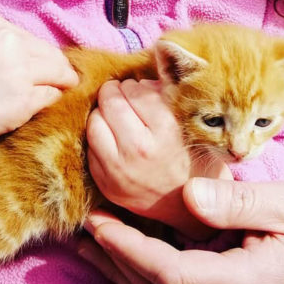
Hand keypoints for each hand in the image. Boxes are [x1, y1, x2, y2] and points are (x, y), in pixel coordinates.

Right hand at [0, 14, 77, 193]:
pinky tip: (27, 112)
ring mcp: (17, 70)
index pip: (37, 41)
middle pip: (54, 56)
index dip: (40, 60)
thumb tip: (50, 59)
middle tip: (50, 89)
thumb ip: (7, 47)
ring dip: (56, 88)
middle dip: (56, 73)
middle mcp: (8, 42)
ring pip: (61, 75)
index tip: (32, 75)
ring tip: (39, 100)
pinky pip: (52, 98)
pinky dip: (46, 105)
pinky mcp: (23, 99)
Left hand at [87, 78, 203, 234]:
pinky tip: (112, 138)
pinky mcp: (106, 184)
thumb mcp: (191, 124)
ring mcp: (119, 170)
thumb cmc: (192, 158)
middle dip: (116, 93)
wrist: (189, 207)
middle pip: (110, 100)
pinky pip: (90, 146)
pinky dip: (98, 137)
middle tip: (123, 97)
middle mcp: (140, 149)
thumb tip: (141, 77)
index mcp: (166, 130)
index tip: (141, 91)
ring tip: (116, 116)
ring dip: (103, 113)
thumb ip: (166, 97)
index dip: (136, 86)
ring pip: (94, 121)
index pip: (135, 89)